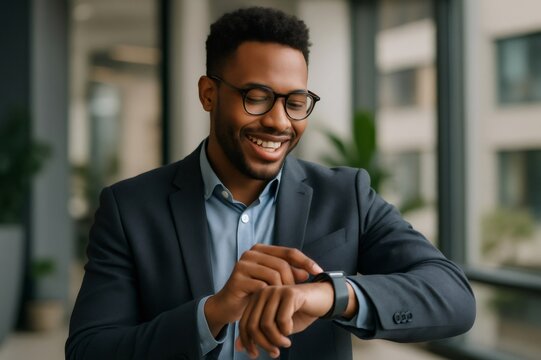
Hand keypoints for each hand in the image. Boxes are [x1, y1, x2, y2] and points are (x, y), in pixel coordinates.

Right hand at [204, 244, 322, 336]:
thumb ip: (288, 275)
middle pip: (282, 264)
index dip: (306, 261)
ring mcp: (242, 265)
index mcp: (261, 250)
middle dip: (292, 281)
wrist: (227, 306)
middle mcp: (251, 253)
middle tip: (294, 296)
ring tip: (283, 302)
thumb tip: (307, 273)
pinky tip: (272, 305)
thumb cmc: (253, 292)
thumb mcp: (273, 282)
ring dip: (282, 291)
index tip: (319, 272)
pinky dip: (270, 297)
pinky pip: (262, 287)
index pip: (289, 252)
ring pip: (274, 275)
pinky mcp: (237, 279)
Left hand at [235, 282, 333, 358]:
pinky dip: (286, 331)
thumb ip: (259, 335)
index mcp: (257, 299)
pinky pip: (282, 320)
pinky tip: (291, 331)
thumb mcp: (276, 328)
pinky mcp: (289, 293)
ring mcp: (276, 291)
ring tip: (286, 343)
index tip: (255, 354)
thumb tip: (239, 347)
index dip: (247, 342)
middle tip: (275, 352)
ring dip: (276, 340)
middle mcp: (263, 292)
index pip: (244, 323)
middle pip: (253, 325)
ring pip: (266, 324)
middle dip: (263, 344)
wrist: (323, 299)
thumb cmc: (299, 313)